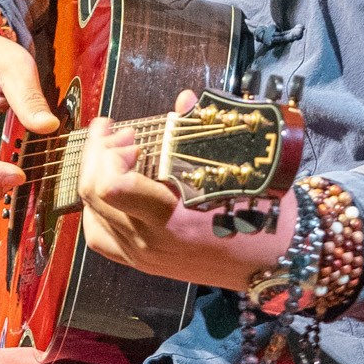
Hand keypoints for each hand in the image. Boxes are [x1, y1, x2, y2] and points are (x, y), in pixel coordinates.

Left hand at [77, 97, 298, 286]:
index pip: (111, 187)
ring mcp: (142, 256)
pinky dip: (95, 209)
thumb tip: (184, 100)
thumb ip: (203, 133)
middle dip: (99, 153)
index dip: (109, 152)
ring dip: (95, 177)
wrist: (272, 261)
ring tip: (115, 157)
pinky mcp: (142, 263)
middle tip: (121, 134)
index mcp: (171, 219)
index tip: (130, 134)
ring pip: (90, 213)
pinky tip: (110, 189)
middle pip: (92, 193)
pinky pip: (100, 236)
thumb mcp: (238, 170)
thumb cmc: (262, 214)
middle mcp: (149, 242)